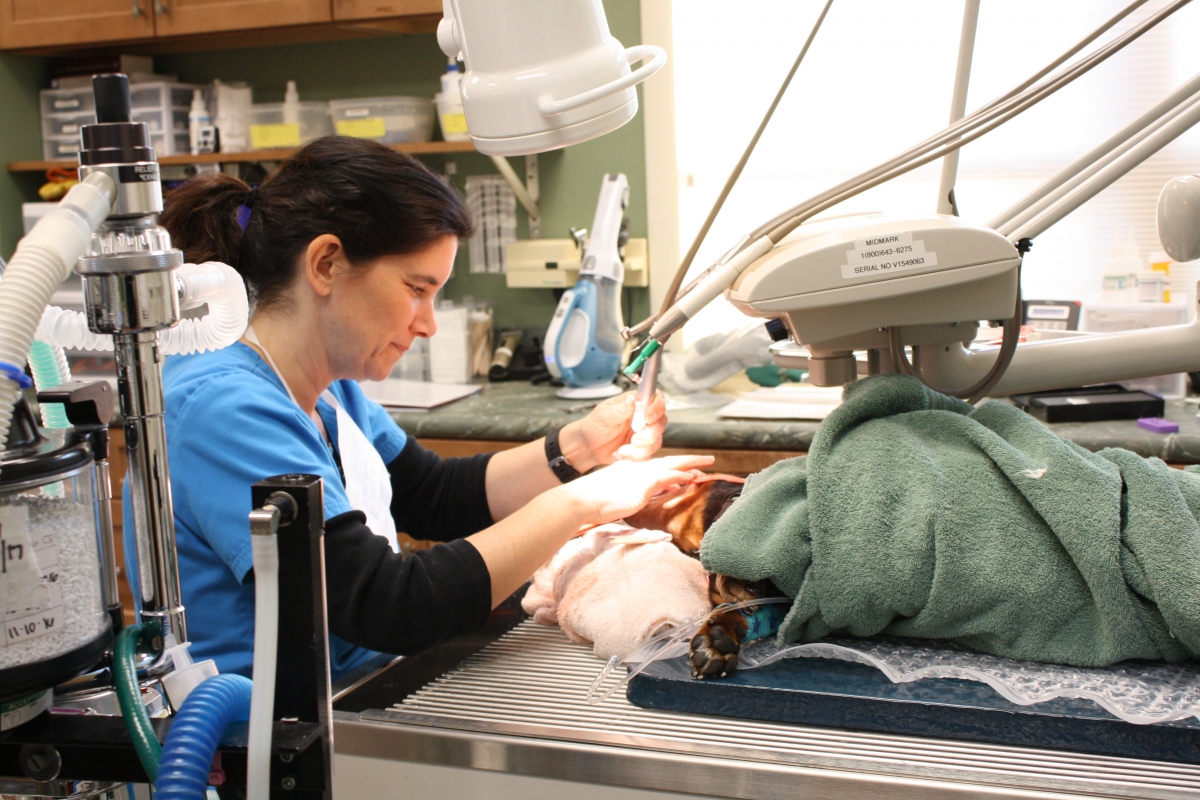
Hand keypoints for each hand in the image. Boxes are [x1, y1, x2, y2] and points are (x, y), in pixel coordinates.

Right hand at [558, 454, 714, 525]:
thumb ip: (633, 493)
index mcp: (631, 470)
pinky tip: (692, 477)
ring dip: (691, 464)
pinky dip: (680, 476)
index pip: (658, 465)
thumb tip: (644, 497)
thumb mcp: (617, 494)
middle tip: (708, 459)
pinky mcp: (642, 484)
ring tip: (708, 463)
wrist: (581, 500)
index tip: (688, 469)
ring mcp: (640, 475)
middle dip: (690, 460)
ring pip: (672, 465)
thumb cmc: (594, 502)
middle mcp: (638, 469)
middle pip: (670, 461)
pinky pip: (667, 477)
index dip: (675, 465)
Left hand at [559, 390, 667, 469]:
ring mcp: (644, 432)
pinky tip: (621, 454)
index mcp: (635, 403)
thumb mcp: (603, 416)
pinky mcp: (643, 447)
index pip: (657, 399)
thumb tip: (632, 399)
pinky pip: (649, 454)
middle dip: (649, 434)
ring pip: (657, 441)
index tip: (648, 419)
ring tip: (621, 450)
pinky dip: (635, 457)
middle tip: (633, 439)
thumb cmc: (594, 426)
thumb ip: (620, 409)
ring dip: (640, 449)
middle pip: (661, 422)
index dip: (657, 408)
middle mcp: (643, 416)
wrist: (588, 447)